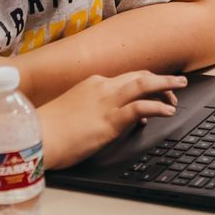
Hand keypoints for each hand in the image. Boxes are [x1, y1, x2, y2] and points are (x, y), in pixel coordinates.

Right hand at [40, 72, 186, 168]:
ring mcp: (107, 102)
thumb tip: (105, 120)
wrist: (36, 137)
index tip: (153, 92)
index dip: (143, 83)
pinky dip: (159, 107)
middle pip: (139, 77)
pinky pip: (142, 107)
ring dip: (166, 86)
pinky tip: (168, 111)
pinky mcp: (110, 119)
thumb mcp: (71, 112)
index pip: (125, 78)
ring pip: (145, 85)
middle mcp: (102, 86)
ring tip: (179, 90)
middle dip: (160, 80)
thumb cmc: (47, 129)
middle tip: (175, 86)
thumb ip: (90, 111)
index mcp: (92, 83)